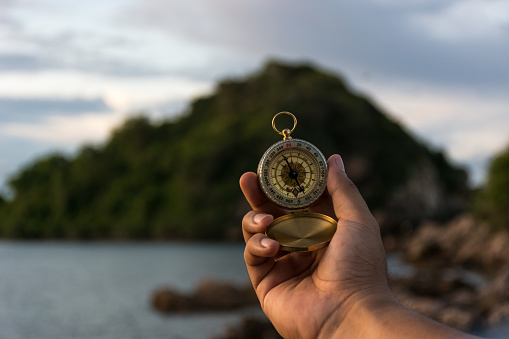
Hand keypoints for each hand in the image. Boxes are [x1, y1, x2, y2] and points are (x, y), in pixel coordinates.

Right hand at [240, 154, 388, 337]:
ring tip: (265, 221)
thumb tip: (333, 159)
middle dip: (258, 195)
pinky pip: (253, 255)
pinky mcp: (267, 281)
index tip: (276, 164)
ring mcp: (283, 263)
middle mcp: (300, 244)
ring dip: (256, 220)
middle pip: (272, 212)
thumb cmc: (360, 267)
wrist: (350, 314)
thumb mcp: (357, 220)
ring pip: (257, 232)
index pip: (298, 201)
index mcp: (322, 230)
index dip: (285, 183)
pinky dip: (257, 246)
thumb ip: (342, 189)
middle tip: (248, 178)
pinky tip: (270, 247)